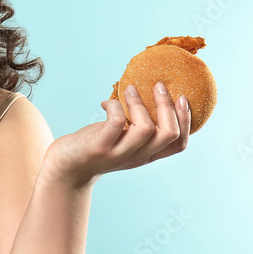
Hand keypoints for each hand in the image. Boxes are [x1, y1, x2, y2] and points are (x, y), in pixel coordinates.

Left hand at [41, 82, 191, 187]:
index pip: (179, 143)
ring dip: (139, 104)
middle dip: (167, 106)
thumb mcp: (123, 138)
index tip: (182, 97)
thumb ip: (138, 125)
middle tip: (158, 85)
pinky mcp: (100, 148)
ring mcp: (119, 154)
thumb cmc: (96, 145)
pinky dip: (115, 107)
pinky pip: (116, 123)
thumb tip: (150, 92)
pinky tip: (105, 103)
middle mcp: (137, 157)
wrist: (66, 168)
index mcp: (147, 154)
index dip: (186, 120)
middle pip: (169, 134)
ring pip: (145, 129)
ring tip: (130, 89)